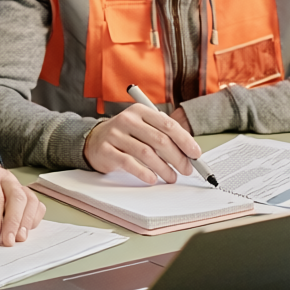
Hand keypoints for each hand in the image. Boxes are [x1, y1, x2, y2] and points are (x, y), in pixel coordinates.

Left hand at [0, 148, 45, 246]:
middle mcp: (3, 177)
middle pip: (16, 197)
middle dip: (15, 222)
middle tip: (9, 242)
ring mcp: (14, 183)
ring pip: (29, 199)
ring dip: (27, 220)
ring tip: (20, 238)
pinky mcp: (20, 190)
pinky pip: (34, 202)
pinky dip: (34, 215)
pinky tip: (27, 228)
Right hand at [83, 103, 200, 183]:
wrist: (94, 140)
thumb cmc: (126, 135)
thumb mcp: (143, 128)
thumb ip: (163, 135)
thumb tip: (188, 153)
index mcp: (140, 111)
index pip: (168, 124)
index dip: (185, 140)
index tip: (196, 154)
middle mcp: (128, 120)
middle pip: (159, 139)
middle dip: (177, 157)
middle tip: (186, 170)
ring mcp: (115, 134)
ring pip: (146, 153)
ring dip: (163, 168)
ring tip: (171, 177)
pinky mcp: (106, 150)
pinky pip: (129, 163)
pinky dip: (144, 173)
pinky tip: (152, 179)